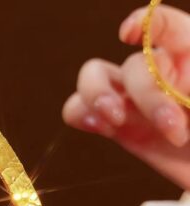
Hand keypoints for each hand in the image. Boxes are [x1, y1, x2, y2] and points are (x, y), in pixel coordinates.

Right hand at [63, 5, 189, 189]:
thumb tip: (177, 98)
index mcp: (189, 58)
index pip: (166, 27)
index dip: (145, 24)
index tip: (127, 35)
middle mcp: (155, 75)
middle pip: (132, 66)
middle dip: (148, 96)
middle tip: (172, 129)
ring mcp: (130, 101)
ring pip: (93, 77)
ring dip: (97, 96)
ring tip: (115, 121)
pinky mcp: (114, 127)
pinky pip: (79, 110)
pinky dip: (80, 114)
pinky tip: (101, 128)